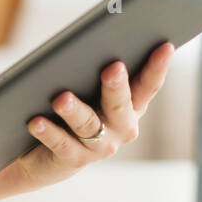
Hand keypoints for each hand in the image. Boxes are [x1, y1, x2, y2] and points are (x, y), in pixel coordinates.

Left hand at [13, 42, 173, 190]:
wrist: (46, 155)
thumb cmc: (72, 110)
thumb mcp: (87, 89)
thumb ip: (94, 70)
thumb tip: (92, 42)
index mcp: (132, 105)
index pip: (148, 85)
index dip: (157, 67)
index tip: (165, 46)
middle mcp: (122, 127)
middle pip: (120, 105)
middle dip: (117, 86)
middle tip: (113, 67)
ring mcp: (100, 147)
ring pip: (88, 125)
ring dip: (75, 111)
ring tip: (61, 98)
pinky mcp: (74, 159)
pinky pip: (61, 144)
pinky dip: (48, 132)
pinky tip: (36, 121)